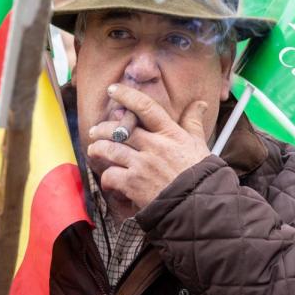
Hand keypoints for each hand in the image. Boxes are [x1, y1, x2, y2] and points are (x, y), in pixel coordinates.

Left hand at [87, 84, 210, 210]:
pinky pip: (110, 175)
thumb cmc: (200, 174)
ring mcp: (142, 165)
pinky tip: (108, 180)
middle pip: (119, 129)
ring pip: (110, 150)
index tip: (113, 89)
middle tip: (95, 131)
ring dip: (97, 149)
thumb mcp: (199, 143)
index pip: (145, 106)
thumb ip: (193, 122)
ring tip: (93, 150)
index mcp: (170, 133)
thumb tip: (200, 104)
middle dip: (102, 128)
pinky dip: (106, 178)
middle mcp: (154, 146)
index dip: (126, 95)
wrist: (198, 205)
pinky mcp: (134, 184)